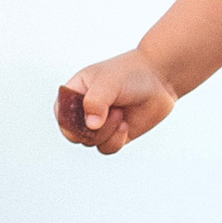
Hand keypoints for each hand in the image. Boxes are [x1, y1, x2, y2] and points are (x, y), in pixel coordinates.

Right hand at [57, 48, 177, 156]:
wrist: (158, 79)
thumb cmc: (130, 74)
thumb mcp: (109, 82)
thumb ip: (96, 101)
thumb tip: (91, 126)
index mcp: (75, 93)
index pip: (62, 115)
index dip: (70, 122)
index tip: (88, 118)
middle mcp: (84, 111)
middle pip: (74, 134)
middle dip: (93, 129)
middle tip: (111, 113)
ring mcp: (99, 124)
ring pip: (91, 143)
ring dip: (107, 133)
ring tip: (121, 114)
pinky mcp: (114, 135)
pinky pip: (107, 148)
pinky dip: (116, 140)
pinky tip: (126, 125)